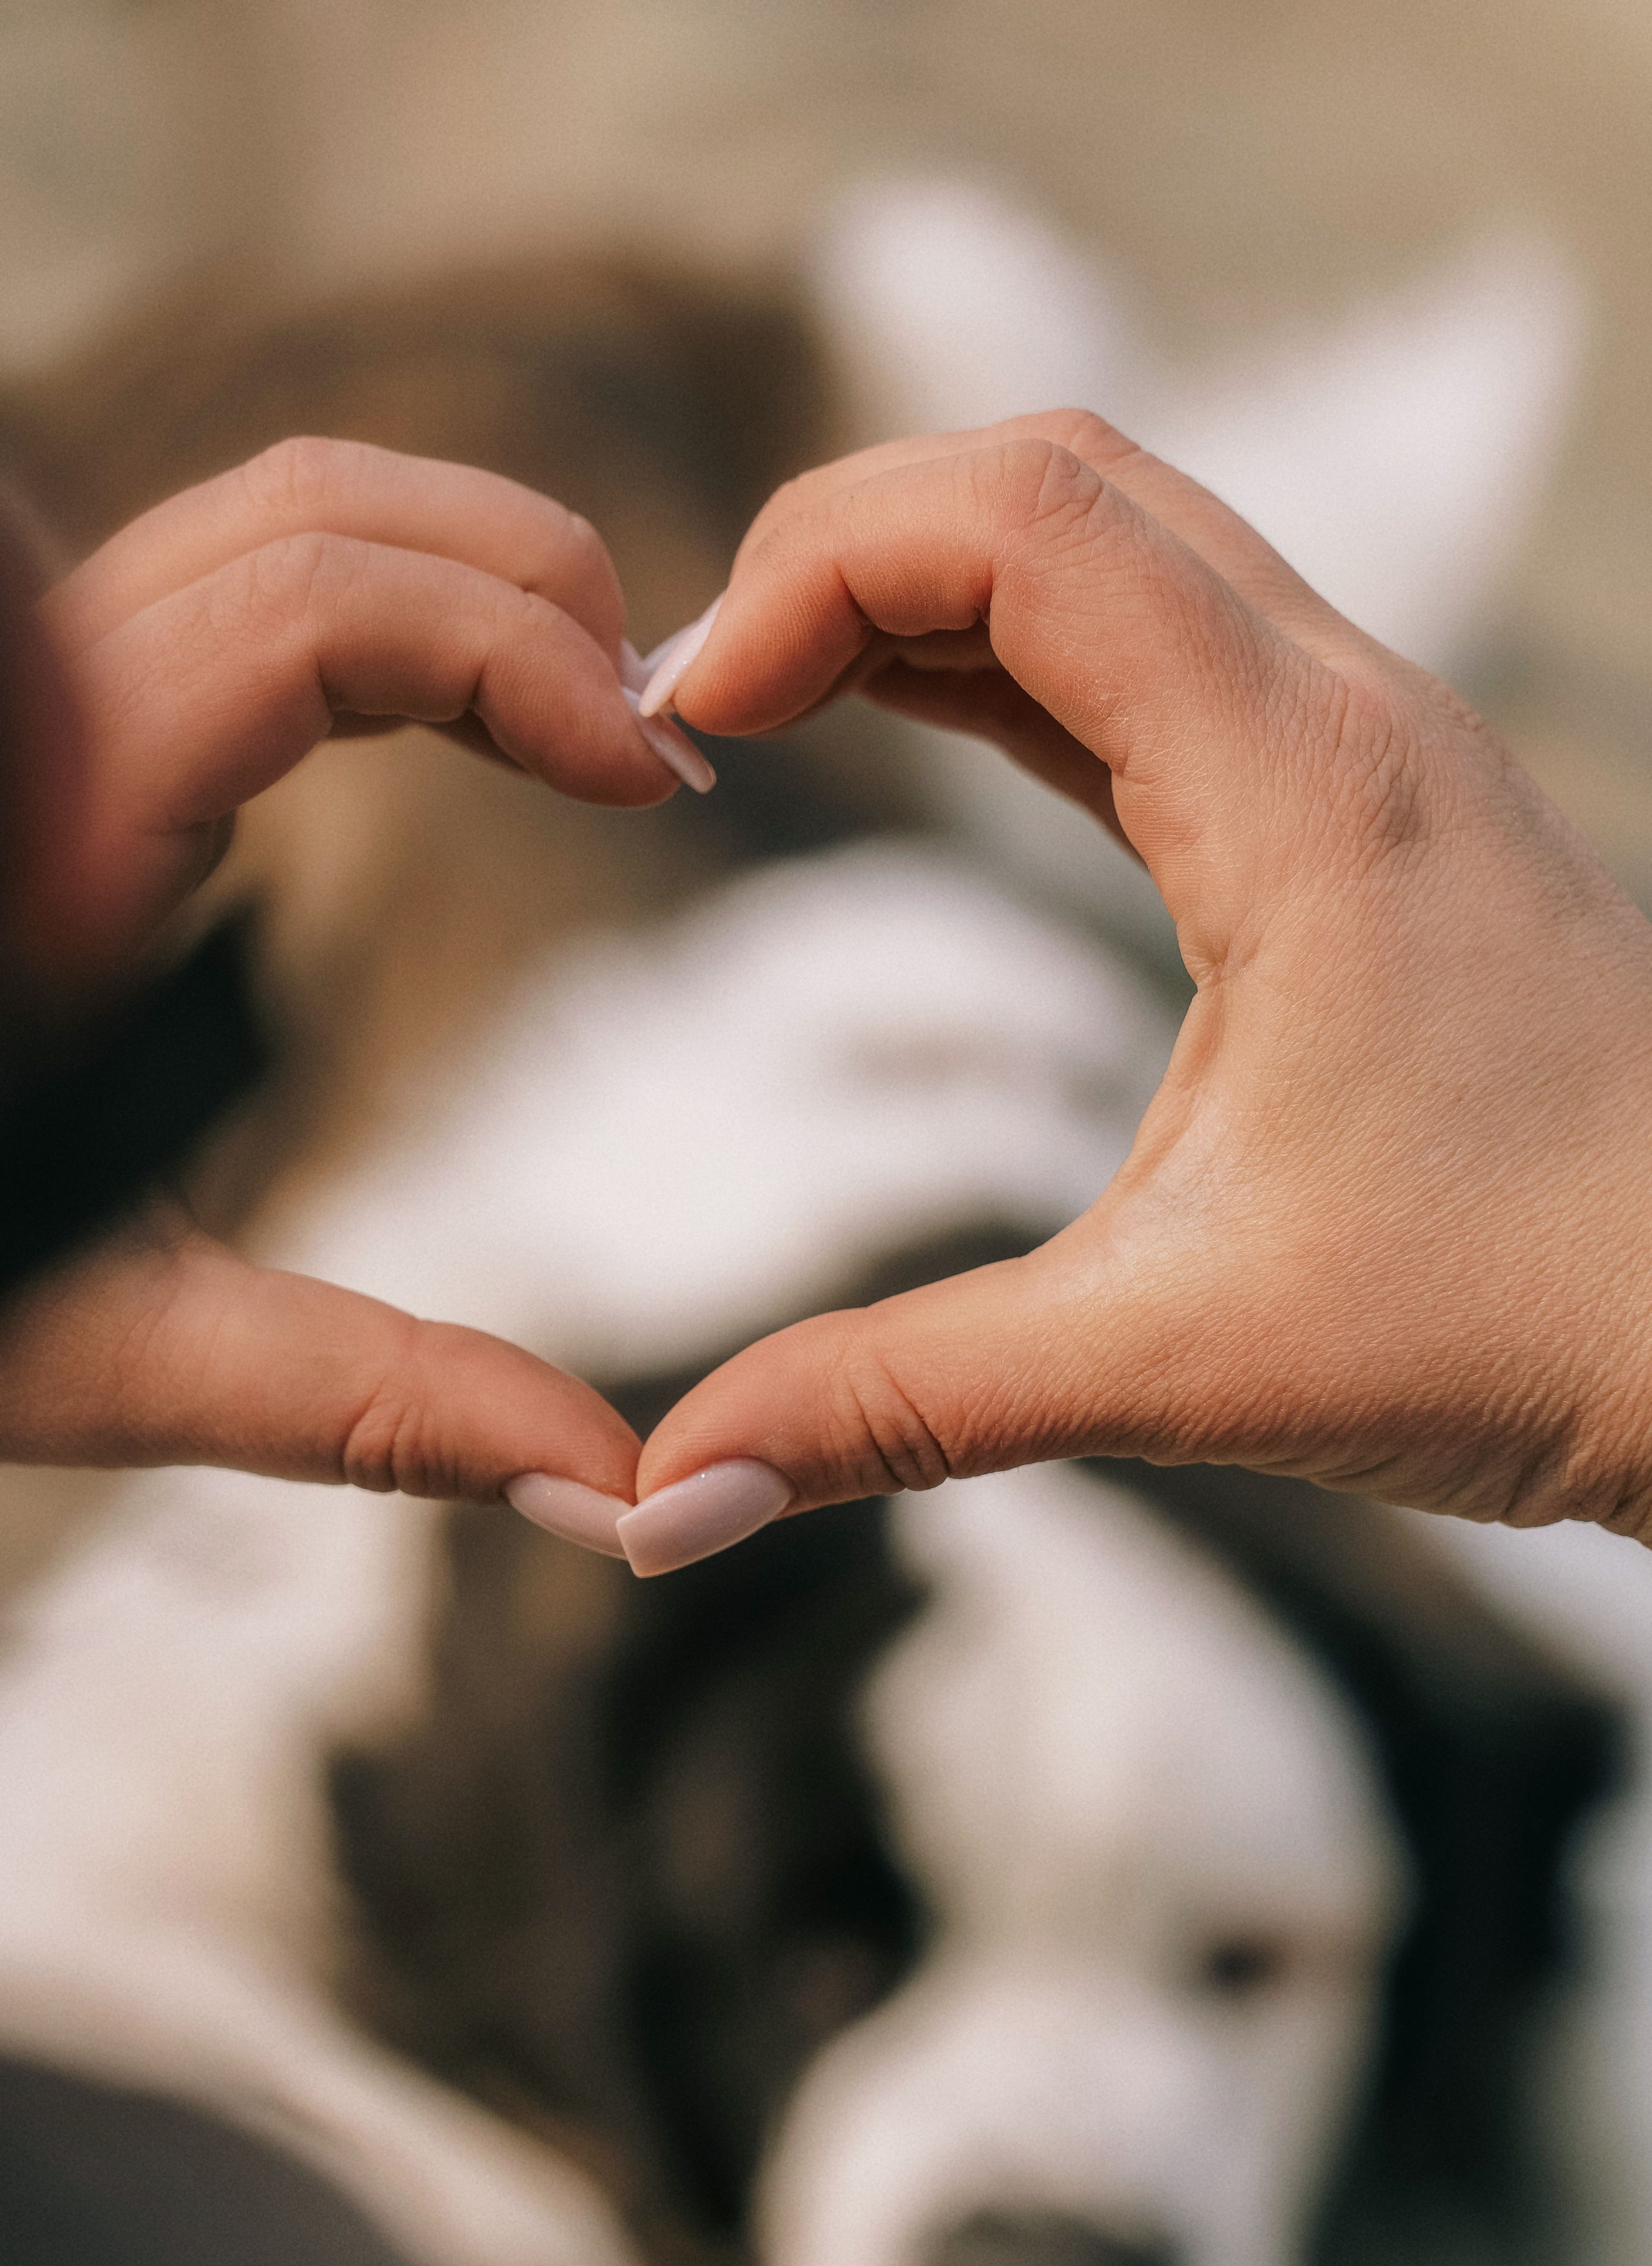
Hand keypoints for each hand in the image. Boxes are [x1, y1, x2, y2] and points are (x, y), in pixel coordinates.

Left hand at [0, 443, 675, 1508]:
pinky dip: (371, 602)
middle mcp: (45, 720)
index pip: (315, 612)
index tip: (651, 780)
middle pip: (312, 516)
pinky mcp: (59, 725)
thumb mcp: (101, 1346)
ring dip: (449, 570)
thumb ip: (355, 1399)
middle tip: (647, 732)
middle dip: (520, 580)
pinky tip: (447, 709)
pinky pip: (225, 579)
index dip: (515, 653)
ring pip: (266, 520)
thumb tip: (607, 1484)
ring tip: (579, 707)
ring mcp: (43, 701)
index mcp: (67, 847)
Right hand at [620, 412, 1651, 1567]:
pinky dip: (1013, 653)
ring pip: (1117, 541)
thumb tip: (675, 1494)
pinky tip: (918, 725)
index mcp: (1305, 790)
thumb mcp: (1184, 1358)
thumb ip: (907, 1403)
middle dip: (845, 544)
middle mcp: (1349, 717)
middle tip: (705, 702)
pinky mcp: (1369, 812)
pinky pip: (1161, 653)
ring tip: (770, 703)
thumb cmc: (1535, 1323)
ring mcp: (1372, 748)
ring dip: (928, 584)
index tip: (691, 723)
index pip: (1022, 520)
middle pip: (1057, 477)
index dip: (813, 570)